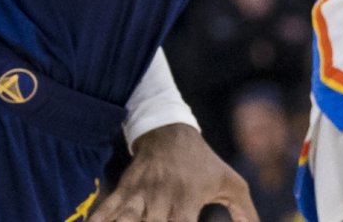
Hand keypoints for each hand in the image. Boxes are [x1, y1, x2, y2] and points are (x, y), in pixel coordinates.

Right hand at [90, 124, 254, 221]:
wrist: (170, 131)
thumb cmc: (204, 163)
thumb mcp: (231, 182)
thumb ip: (245, 212)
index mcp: (188, 201)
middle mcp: (162, 200)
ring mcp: (140, 195)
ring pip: (125, 220)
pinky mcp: (123, 190)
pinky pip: (106, 209)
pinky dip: (97, 220)